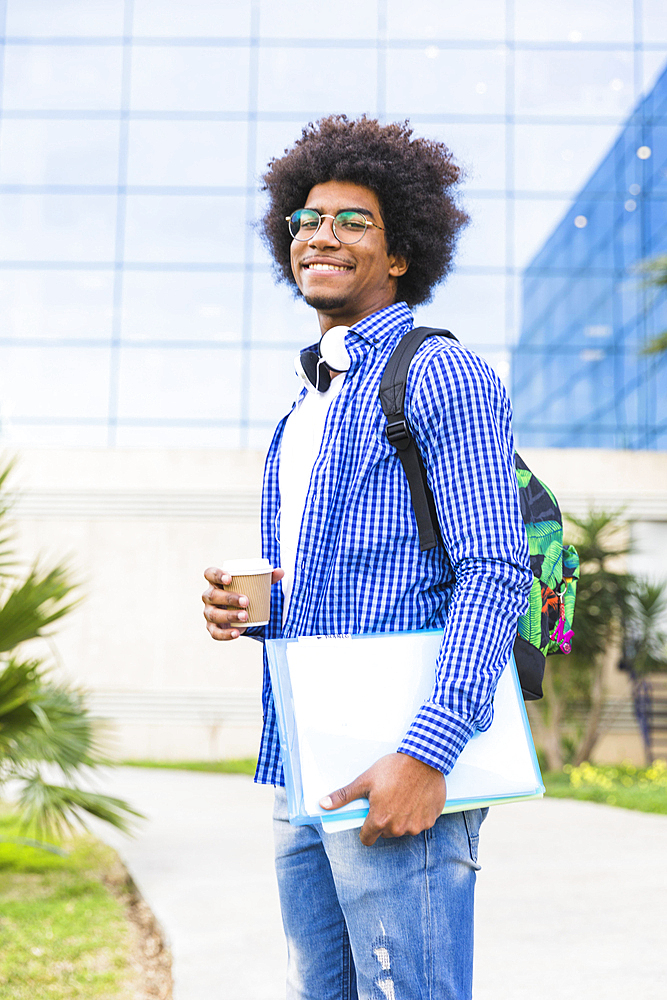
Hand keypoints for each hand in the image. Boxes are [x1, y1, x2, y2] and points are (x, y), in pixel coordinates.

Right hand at [202, 566, 283, 639]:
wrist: (241, 612)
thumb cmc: (245, 593)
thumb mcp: (254, 585)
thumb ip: (267, 578)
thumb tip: (280, 572)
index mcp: (216, 581)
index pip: (210, 573)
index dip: (216, 575)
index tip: (229, 578)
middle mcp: (209, 596)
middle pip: (212, 595)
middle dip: (229, 598)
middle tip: (246, 601)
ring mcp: (209, 612)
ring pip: (213, 614)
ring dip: (229, 616)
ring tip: (245, 616)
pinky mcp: (212, 627)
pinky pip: (215, 632)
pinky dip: (225, 634)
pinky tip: (236, 633)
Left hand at [319, 752, 446, 845]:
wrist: (424, 759)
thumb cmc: (394, 768)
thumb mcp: (365, 780)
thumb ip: (344, 796)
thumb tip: (323, 804)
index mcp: (379, 820)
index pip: (367, 838)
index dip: (366, 828)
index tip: (369, 816)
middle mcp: (398, 828)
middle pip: (385, 832)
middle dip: (384, 820)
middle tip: (387, 799)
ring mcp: (415, 826)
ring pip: (403, 829)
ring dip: (401, 818)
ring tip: (403, 796)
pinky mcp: (429, 820)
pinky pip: (419, 823)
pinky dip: (417, 814)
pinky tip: (416, 798)